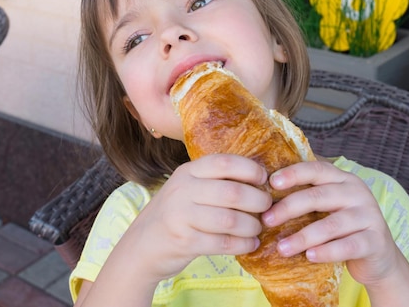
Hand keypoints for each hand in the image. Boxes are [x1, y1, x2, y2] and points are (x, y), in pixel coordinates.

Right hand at [124, 154, 272, 282]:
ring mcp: (181, 216)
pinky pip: (223, 243)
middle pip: (232, 192)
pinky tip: (250, 244)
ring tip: (258, 228)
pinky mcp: (185, 242)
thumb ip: (214, 181)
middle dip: (258, 201)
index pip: (224, 162)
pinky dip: (243, 244)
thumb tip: (260, 178)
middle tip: (267, 207)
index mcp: (187, 172)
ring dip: (251, 226)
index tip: (264, 179)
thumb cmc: (175, 215)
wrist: (141, 247)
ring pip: (230, 220)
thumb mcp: (187, 189)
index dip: (250, 169)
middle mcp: (183, 190)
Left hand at [260, 160, 400, 285]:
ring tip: (281, 248)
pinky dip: (326, 251)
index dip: (294, 173)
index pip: (317, 169)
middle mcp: (358, 193)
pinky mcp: (375, 241)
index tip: (271, 182)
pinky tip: (309, 256)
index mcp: (343, 179)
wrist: (379, 257)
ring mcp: (369, 216)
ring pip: (331, 225)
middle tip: (266, 220)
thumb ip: (308, 195)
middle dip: (289, 207)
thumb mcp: (329, 206)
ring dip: (302, 236)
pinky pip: (347, 246)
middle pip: (319, 196)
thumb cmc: (343, 228)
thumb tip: (265, 190)